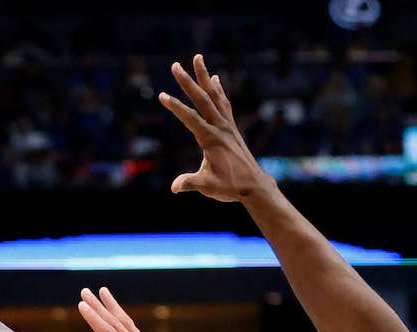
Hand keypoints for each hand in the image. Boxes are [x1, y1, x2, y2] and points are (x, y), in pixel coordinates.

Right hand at [161, 57, 272, 203]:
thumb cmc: (230, 187)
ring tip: (197, 58)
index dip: (176, 107)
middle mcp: (220, 127)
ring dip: (204, 76)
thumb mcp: (207, 187)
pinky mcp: (231, 127)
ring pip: (214, 95)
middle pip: (202, 99)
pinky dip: (218, 89)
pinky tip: (214, 79)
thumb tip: (174, 188)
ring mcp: (227, 125)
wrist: (254, 185)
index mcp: (211, 139)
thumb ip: (190, 183)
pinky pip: (223, 102)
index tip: (162, 95)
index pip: (191, 118)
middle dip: (187, 81)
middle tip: (175, 65)